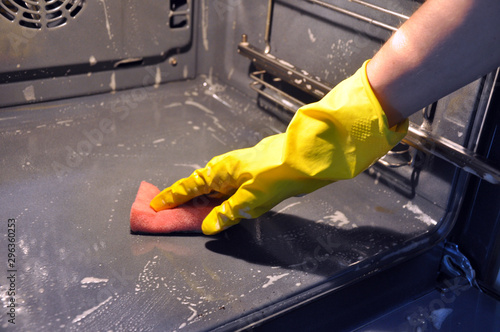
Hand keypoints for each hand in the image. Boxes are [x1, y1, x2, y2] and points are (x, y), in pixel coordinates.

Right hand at [150, 61, 407, 234]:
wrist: (310, 157)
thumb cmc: (280, 172)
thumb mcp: (252, 197)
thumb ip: (229, 212)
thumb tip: (208, 226)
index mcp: (222, 170)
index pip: (189, 187)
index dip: (172, 198)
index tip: (155, 205)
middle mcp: (228, 169)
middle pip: (199, 188)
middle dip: (184, 202)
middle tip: (169, 216)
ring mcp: (241, 172)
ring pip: (214, 190)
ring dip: (203, 204)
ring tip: (191, 218)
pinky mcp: (254, 177)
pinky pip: (229, 192)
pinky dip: (221, 202)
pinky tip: (222, 211)